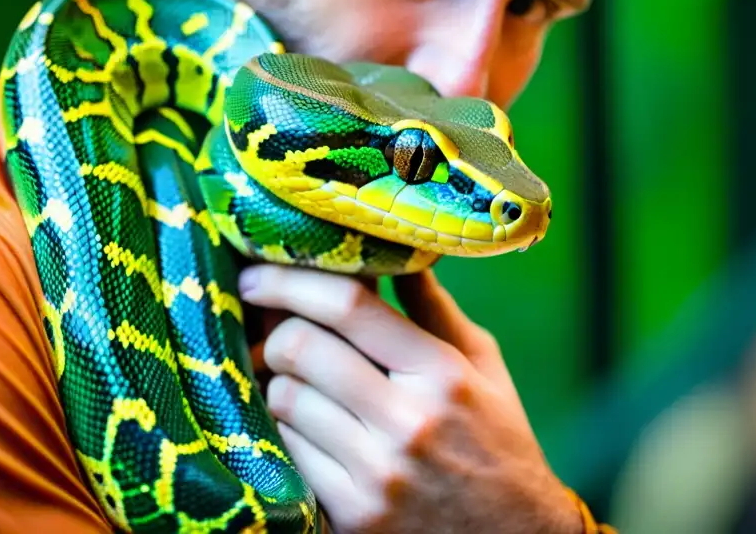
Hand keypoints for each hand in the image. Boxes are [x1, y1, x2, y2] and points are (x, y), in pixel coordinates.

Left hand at [238, 265, 583, 533]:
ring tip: (297, 382)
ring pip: (284, 400)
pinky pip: (288, 452)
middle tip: (272, 332)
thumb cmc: (497, 441)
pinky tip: (307, 427)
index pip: (349, 306)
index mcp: (442, 372)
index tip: (258, 275)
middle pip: (301, 349)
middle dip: (275, 333)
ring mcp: (378, 474)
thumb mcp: (480, 366)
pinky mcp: (354, 516)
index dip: (291, 281)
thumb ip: (433, 308)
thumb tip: (395, 249)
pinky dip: (288, 431)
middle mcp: (409, 421)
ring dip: (280, 384)